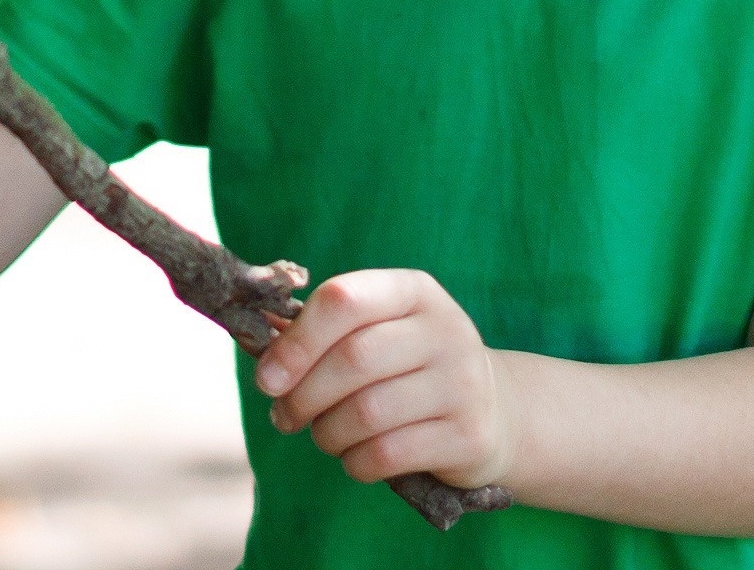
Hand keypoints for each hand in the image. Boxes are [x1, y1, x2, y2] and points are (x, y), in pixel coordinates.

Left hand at [251, 269, 515, 489]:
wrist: (493, 411)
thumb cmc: (408, 369)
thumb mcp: (378, 333)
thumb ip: (322, 333)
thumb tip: (259, 345)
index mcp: (414, 291)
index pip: (344, 300)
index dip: (296, 342)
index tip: (266, 379)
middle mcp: (445, 328)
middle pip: (352, 359)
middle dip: (303, 396)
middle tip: (285, 417)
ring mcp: (463, 382)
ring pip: (366, 412)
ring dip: (327, 433)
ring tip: (324, 436)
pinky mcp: (469, 435)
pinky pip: (387, 454)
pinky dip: (355, 462)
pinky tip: (355, 458)